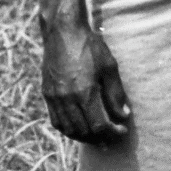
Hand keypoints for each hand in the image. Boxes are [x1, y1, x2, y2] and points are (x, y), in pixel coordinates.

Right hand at [41, 18, 130, 143]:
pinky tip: (78, 128)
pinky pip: (56, 120)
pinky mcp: (47, 93)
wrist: (62, 31)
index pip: (99, 125)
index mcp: (84, 92)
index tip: (122, 130)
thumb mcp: (109, 67)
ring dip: (83, 137)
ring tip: (96, 137)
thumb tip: (123, 115)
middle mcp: (67, 98)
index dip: (112, 133)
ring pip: (68, 129)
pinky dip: (68, 129)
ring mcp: (54, 97)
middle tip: (111, 137)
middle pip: (83, 131)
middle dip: (100, 138)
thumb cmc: (89, 46)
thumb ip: (116, 94)